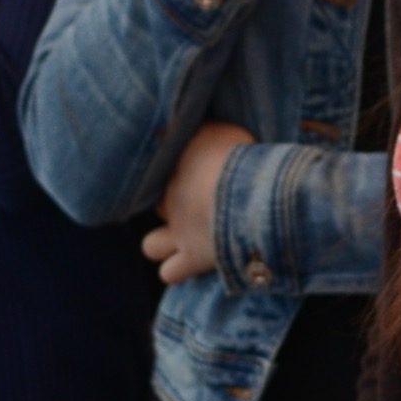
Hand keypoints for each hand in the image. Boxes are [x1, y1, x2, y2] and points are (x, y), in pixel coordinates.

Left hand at [141, 123, 248, 286]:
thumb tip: (198, 127)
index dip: (177, 173)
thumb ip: (208, 134)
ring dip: (163, 244)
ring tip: (186, 239)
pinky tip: (191, 262)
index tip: (196, 170)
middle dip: (173, 208)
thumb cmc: (244, 156)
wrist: (249, 193)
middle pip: (159, 205)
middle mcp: (170, 196)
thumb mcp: (226, 132)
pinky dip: (177, 270)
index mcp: (176, 163)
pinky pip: (170, 272)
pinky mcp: (192, 257)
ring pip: (151, 245)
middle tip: (199, 204)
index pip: (158, 170)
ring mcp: (179, 229)